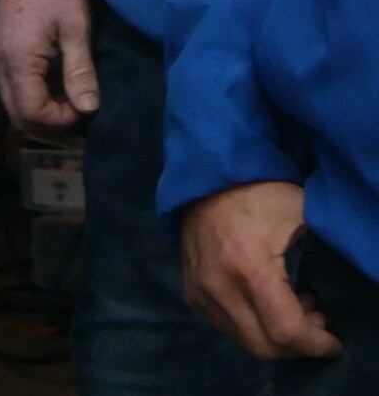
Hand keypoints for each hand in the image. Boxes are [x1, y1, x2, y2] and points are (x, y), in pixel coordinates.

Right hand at [0, 0, 99, 130]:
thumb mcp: (76, 28)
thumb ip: (80, 72)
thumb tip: (88, 109)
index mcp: (16, 58)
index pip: (31, 111)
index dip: (60, 120)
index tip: (85, 107)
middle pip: (15, 112)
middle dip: (48, 119)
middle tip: (77, 108)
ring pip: (11, 97)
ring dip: (40, 104)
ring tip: (69, 91)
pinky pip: (10, 80)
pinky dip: (32, 88)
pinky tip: (54, 76)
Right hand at [181, 181, 341, 360]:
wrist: (207, 178)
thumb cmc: (261, 194)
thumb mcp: (301, 217)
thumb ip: (320, 261)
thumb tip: (332, 299)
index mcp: (248, 266)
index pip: (284, 330)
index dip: (315, 343)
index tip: (333, 339)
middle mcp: (218, 285)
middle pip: (264, 346)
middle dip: (297, 345)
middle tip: (315, 321)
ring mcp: (200, 290)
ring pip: (245, 341)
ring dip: (274, 337)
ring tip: (293, 310)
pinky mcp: (191, 291)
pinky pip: (227, 328)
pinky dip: (253, 327)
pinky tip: (267, 304)